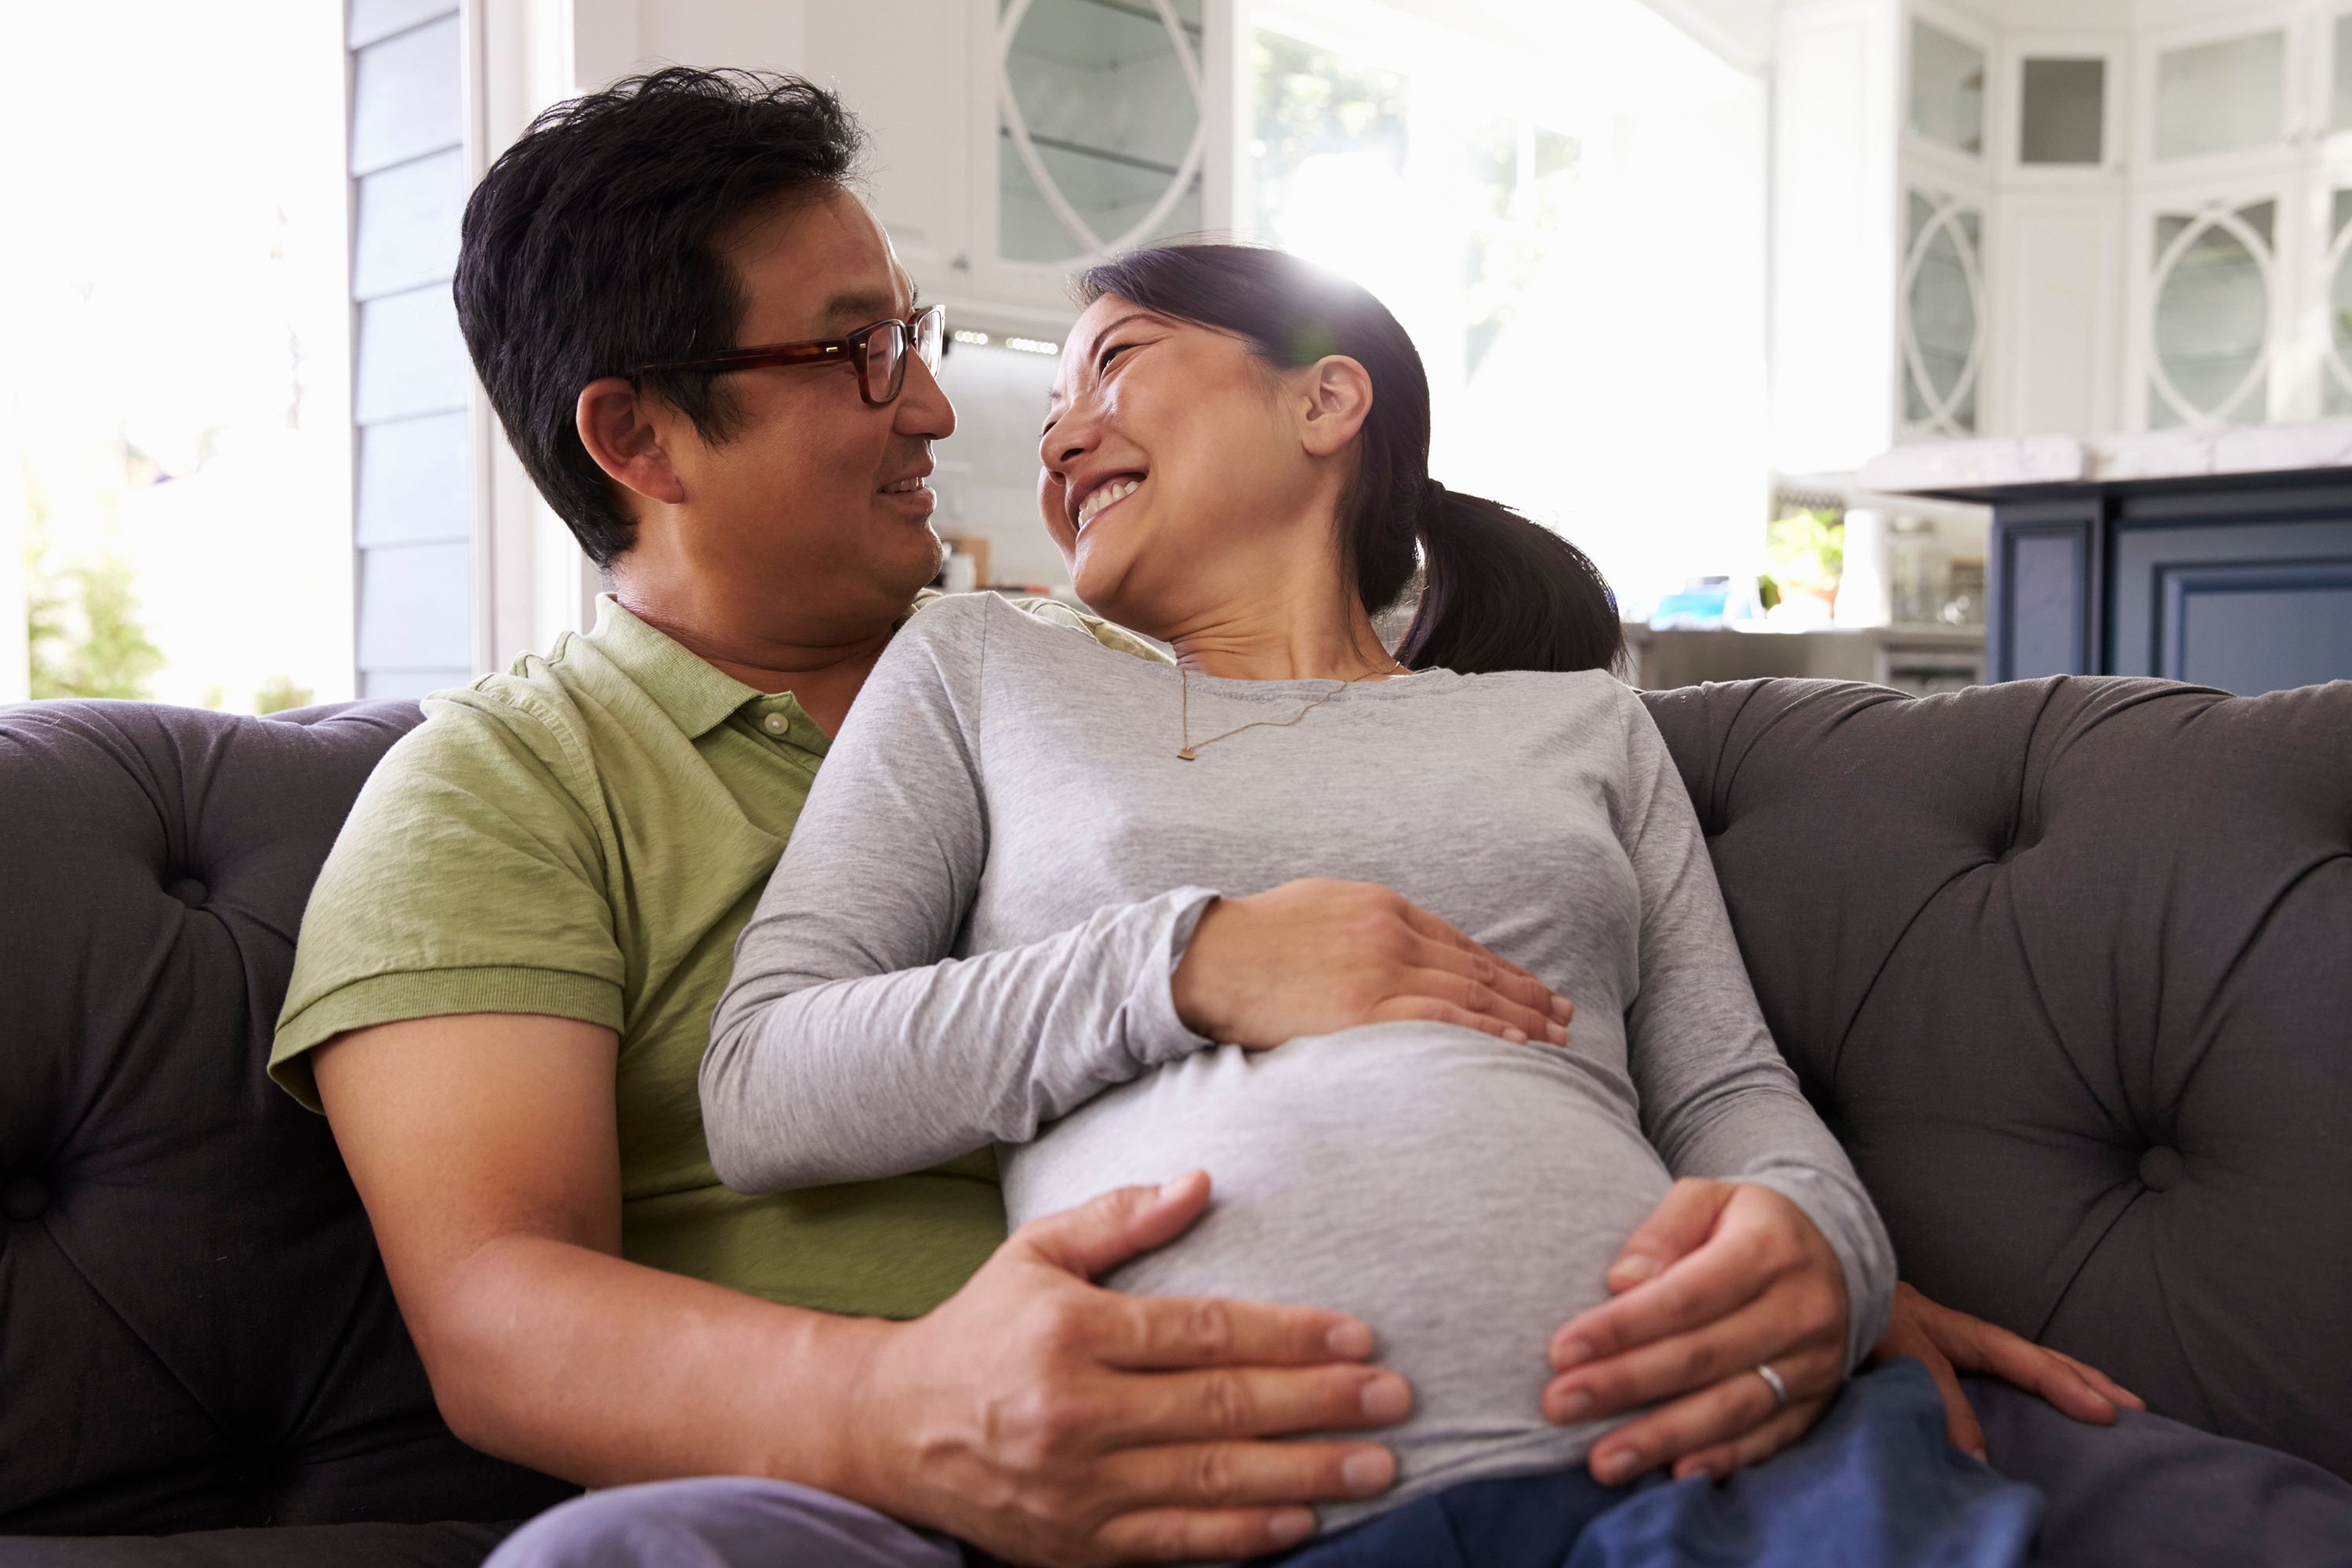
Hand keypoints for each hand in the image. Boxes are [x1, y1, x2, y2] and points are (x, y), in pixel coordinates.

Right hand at [847, 1171, 1412, 1566]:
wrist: (891, 1431)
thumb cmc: (981, 1329)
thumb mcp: (1035, 1252)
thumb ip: (1119, 1219)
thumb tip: (1203, 1182)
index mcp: (1073, 1334)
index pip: (1203, 1332)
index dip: (1288, 1334)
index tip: (1358, 1334)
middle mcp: (1077, 1413)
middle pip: (1221, 1407)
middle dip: (1318, 1402)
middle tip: (1395, 1397)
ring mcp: (1078, 1488)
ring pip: (1212, 1481)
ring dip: (1304, 1472)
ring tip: (1377, 1463)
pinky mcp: (1078, 1545)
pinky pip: (1176, 1543)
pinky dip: (1243, 1536)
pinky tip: (1303, 1519)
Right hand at [1171, 878, 1572, 1048]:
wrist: (1204, 957)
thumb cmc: (1253, 938)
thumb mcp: (1319, 907)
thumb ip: (1365, 923)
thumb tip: (1398, 944)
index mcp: (1381, 907)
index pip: (1461, 943)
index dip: (1505, 969)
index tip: (1536, 989)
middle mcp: (1390, 934)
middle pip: (1476, 968)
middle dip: (1527, 994)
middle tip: (1565, 1016)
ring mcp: (1379, 970)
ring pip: (1469, 994)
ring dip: (1519, 1017)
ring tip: (1553, 1038)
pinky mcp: (1362, 1009)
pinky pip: (1439, 1020)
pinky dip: (1483, 1032)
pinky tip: (1513, 1046)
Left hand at [1541, 1179, 1847, 1483]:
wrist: (1835, 1250)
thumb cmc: (1747, 1223)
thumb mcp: (1707, 1199)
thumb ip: (1662, 1232)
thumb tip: (1620, 1282)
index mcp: (1766, 1251)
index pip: (1684, 1297)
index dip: (1621, 1328)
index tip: (1561, 1351)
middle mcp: (1799, 1310)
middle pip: (1701, 1357)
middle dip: (1624, 1385)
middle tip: (1559, 1406)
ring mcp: (1814, 1362)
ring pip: (1732, 1408)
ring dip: (1663, 1437)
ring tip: (1603, 1461)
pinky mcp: (1819, 1401)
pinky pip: (1769, 1437)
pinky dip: (1723, 1458)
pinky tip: (1676, 1472)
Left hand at [1872, 1281, 2143, 1460]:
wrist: (1831, 1285)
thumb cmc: (1864, 1311)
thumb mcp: (1901, 1350)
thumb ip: (1939, 1397)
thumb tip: (1980, 1456)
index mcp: (1967, 1333)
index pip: (2028, 1363)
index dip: (2066, 1388)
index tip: (2106, 1415)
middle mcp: (1972, 1338)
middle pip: (2042, 1358)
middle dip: (2088, 1380)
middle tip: (2137, 1406)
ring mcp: (1960, 1344)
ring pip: (2028, 1361)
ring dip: (2070, 1379)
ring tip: (2111, 1401)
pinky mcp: (1942, 1355)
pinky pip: (2002, 1371)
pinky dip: (2035, 1383)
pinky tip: (2043, 1400)